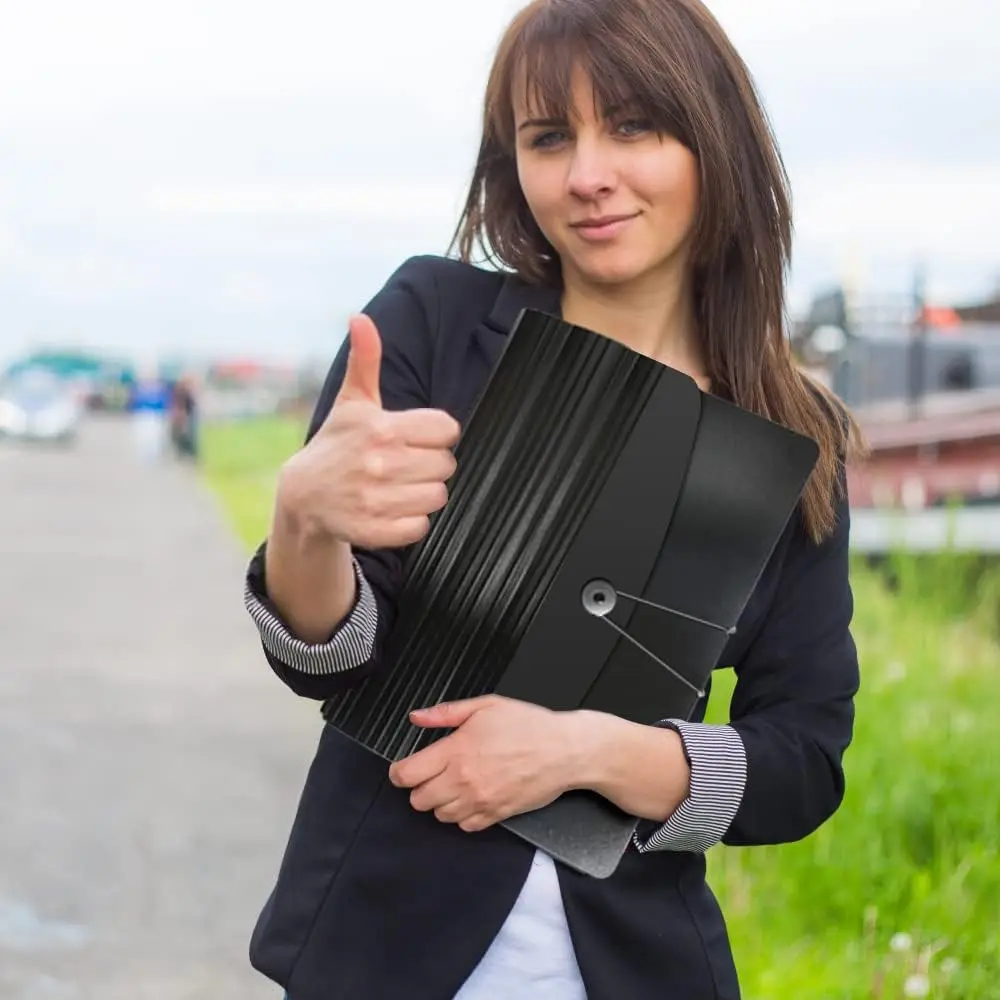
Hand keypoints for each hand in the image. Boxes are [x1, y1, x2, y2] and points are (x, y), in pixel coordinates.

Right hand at [277, 314, 460, 548]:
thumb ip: (365, 360)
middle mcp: (379, 463)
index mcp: (381, 427)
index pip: (447, 429)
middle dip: (430, 465)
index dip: (435, 434)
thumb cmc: (336, 443)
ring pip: (438, 496)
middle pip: (446, 465)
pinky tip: (391, 509)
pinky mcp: (374, 530)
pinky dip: (411, 522)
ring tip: (399, 487)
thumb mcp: (352, 402)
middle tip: (405, 465)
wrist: (302, 495)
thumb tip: (361, 318)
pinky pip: (420, 527)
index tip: (415, 438)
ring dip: (423, 493)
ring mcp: (376, 499)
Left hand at [387, 695, 589, 832]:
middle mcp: (463, 780)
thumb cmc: (528, 724)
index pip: (407, 775)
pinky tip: (471, 797)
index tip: (404, 768)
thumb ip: (446, 713)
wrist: (565, 751)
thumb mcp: (486, 705)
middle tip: (432, 774)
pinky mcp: (495, 815)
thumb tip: (416, 717)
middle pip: (418, 800)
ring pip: (439, 815)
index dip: (400, 772)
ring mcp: (479, 801)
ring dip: (440, 802)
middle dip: (420, 787)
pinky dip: (462, 815)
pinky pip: (464, 826)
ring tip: (454, 784)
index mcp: (457, 750)